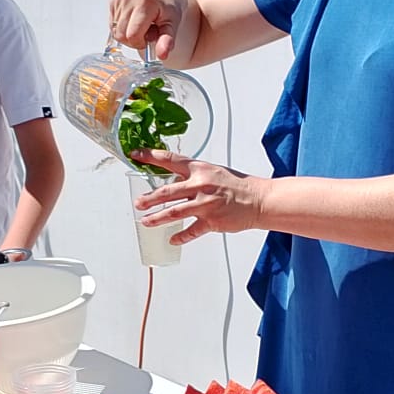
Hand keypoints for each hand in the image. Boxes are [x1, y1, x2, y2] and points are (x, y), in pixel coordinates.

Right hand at [108, 0, 192, 64]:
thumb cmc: (169, 10)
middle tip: (147, 32)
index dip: (140, 43)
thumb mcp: (172, 26)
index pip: (132, 35)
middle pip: (121, 35)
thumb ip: (166, 41)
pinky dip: (123, 28)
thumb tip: (162, 55)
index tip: (150, 37)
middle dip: (133, 40)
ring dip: (128, 35)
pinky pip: (113, 25)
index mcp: (145, 1)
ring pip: (115, 32)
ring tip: (141, 25)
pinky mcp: (114, 0)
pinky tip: (133, 21)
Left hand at [132, 154, 269, 243]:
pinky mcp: (211, 222)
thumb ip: (192, 176)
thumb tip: (172, 181)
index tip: (135, 155)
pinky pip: (191, 231)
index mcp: (199, 169)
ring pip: (174, 212)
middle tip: (137, 203)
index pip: (169, 159)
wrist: (258, 199)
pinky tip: (172, 239)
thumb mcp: (212, 172)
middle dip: (149, 198)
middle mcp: (200, 185)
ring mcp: (205, 205)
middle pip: (167, 192)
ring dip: (157, 218)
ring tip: (146, 221)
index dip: (149, 156)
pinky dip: (180, 236)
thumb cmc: (236, 185)